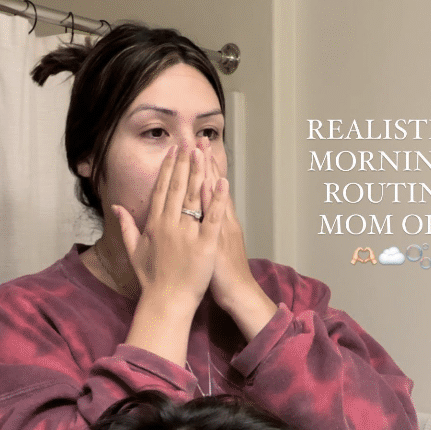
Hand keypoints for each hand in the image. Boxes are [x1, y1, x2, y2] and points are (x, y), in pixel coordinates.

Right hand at [117, 145, 220, 309]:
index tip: (173, 151)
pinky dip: (218, 199)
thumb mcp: (134, 251)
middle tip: (189, 141)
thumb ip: (127, 226)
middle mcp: (170, 224)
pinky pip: (213, 217)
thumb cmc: (152, 278)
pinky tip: (223, 181)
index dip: (168, 169)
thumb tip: (117, 207)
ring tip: (204, 152)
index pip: (162, 190)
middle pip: (178, 187)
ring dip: (199, 172)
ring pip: (195, 197)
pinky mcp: (205, 244)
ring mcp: (187, 233)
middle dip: (184, 162)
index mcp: (155, 224)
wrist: (167, 300)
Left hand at [198, 139, 262, 307]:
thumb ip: (205, 228)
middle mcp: (222, 219)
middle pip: (212, 185)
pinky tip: (210, 184)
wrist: (237, 290)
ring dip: (208, 173)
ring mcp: (223, 227)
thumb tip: (193, 216)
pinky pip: (216, 216)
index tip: (195, 148)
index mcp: (218, 220)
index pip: (208, 188)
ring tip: (202, 151)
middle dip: (204, 162)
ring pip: (215, 196)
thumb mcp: (213, 246)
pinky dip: (214, 200)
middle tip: (198, 139)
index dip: (202, 168)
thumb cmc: (223, 272)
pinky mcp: (221, 239)